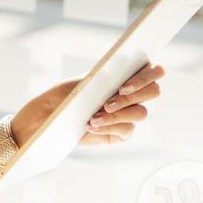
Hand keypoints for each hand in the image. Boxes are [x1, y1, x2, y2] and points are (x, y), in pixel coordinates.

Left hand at [12, 62, 164, 148]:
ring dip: (118, 114)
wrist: (49, 118)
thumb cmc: (64, 95)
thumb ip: (103, 78)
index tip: (122, 86)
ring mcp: (129, 113)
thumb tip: (118, 75)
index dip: (145, 76)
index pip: (153, 69)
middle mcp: (131, 93)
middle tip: (107, 103)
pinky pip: (127, 130)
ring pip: (141, 113)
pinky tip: (90, 126)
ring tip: (94, 117)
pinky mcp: (122, 132)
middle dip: (133, 96)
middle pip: (154, 91)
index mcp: (126, 74)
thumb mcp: (81, 83)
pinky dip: (109, 127)